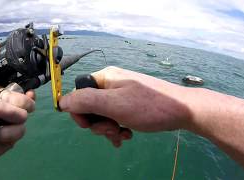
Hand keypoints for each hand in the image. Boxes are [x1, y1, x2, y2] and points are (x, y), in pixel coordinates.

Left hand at [0, 44, 34, 178]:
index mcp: (5, 96)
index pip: (26, 92)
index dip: (29, 91)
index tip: (28, 90)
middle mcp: (11, 109)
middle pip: (29, 103)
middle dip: (13, 100)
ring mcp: (12, 124)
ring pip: (24, 116)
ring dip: (5, 113)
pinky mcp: (10, 139)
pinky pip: (19, 132)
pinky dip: (6, 131)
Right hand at [59, 66, 192, 146]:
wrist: (182, 111)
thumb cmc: (148, 106)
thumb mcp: (113, 104)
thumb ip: (85, 101)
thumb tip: (61, 102)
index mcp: (105, 78)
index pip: (78, 94)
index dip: (79, 112)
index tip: (89, 126)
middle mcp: (111, 84)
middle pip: (90, 106)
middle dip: (98, 124)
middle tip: (112, 130)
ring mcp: (121, 95)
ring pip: (102, 115)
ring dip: (108, 129)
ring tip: (121, 135)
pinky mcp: (130, 105)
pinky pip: (114, 117)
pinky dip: (117, 129)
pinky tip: (126, 136)